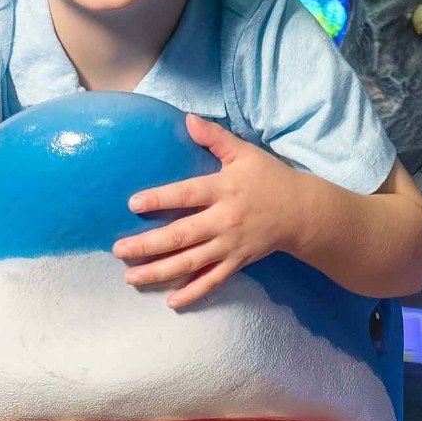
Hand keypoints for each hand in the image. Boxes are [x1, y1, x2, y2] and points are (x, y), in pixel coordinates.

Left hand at [112, 112, 313, 308]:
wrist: (302, 212)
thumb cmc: (269, 178)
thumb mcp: (245, 153)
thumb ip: (215, 138)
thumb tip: (187, 119)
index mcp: (223, 190)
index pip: (187, 195)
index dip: (160, 199)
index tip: (133, 203)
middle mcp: (224, 221)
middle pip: (181, 235)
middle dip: (148, 244)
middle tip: (118, 250)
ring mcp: (230, 245)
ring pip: (190, 263)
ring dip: (159, 272)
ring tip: (131, 277)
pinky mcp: (237, 262)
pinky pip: (212, 281)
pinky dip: (193, 293)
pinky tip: (171, 301)